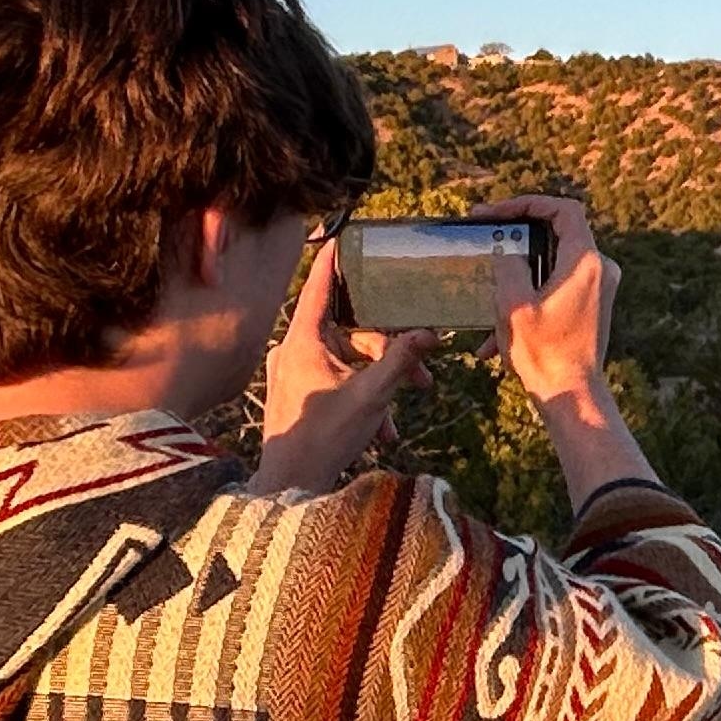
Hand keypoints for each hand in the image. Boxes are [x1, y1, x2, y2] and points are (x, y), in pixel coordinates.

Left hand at [252, 234, 438, 497]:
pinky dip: (361, 395)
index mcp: (303, 341)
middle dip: (389, 353)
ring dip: (380, 381)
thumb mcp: (372, 395)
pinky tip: (382, 427)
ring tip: (402, 410)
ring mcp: (293, 373)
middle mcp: (293, 351)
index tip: (339, 236)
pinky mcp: (297, 393)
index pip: (320, 287)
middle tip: (423, 375)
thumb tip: (430, 332)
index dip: (333, 261)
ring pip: (348, 360)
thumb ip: (401, 359)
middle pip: (350, 332)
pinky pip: (337, 380)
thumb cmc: (323, 438)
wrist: (290, 485)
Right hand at [474, 194, 658, 512]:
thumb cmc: (543, 354)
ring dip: (514, 283)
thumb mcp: (511, 304)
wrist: (570, 397)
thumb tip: (505, 252)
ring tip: (484, 303)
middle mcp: (600, 271)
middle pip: (554, 236)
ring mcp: (598, 291)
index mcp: (586, 262)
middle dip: (513, 242)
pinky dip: (526, 305)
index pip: (562, 210)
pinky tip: (493, 342)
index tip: (494, 213)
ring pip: (548, 269)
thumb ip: (507, 265)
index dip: (527, 203)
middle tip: (483, 241)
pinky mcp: (591, 310)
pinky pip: (554, 293)